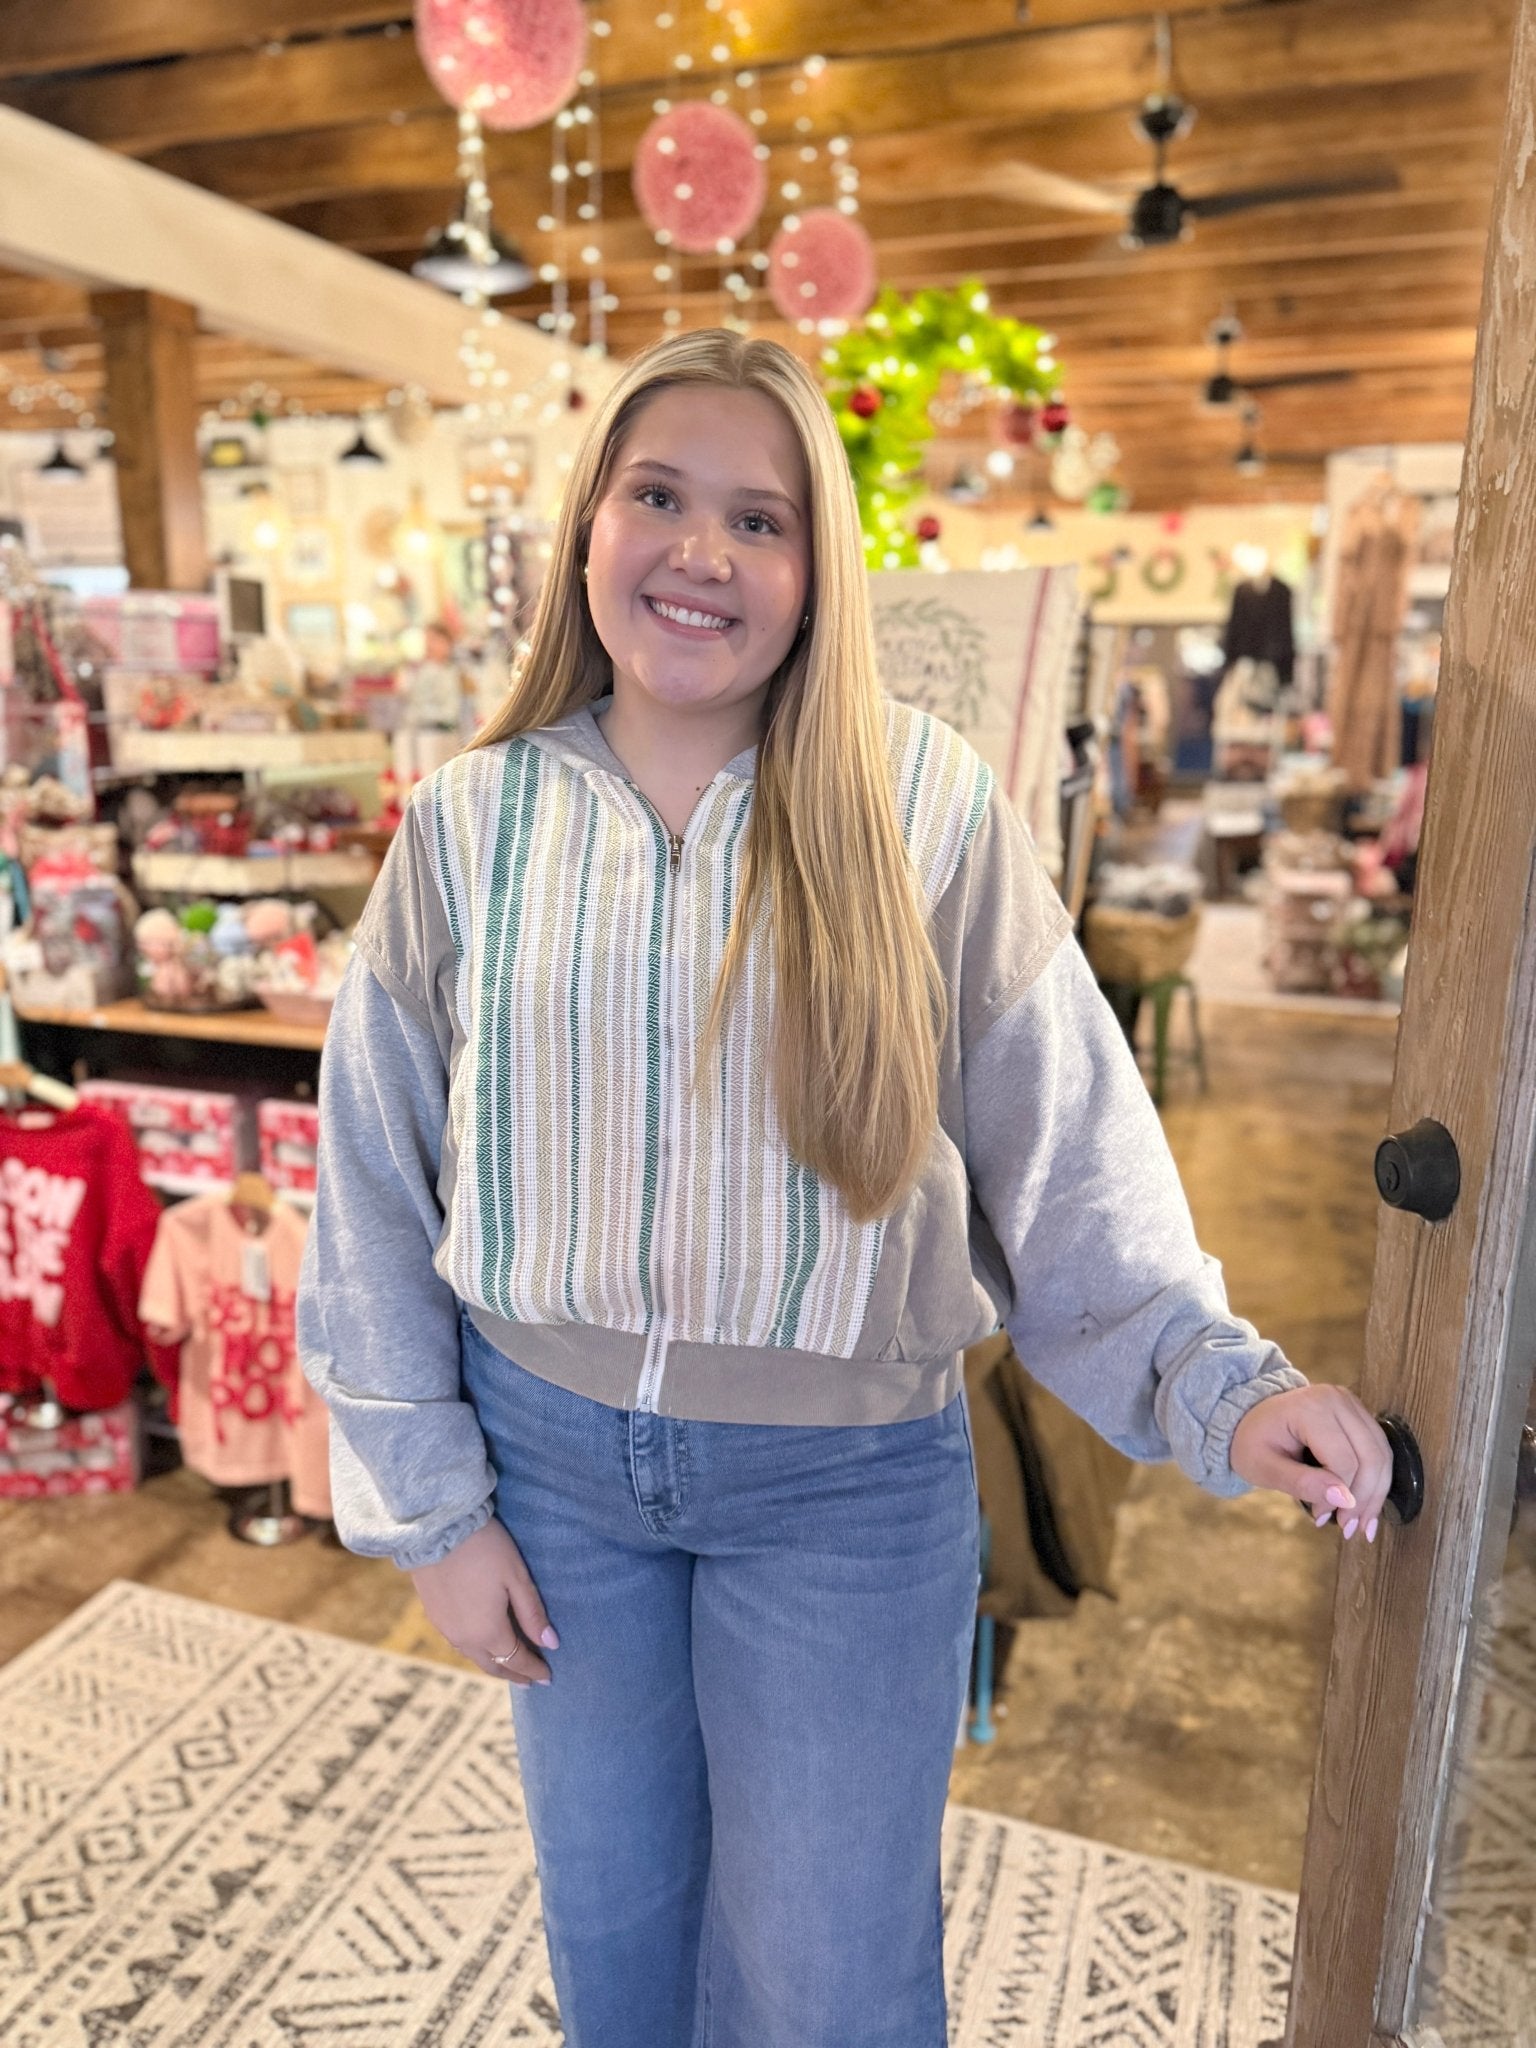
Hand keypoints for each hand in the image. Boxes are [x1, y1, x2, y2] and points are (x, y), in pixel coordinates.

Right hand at [409, 1518, 558, 1684]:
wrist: (436, 1529)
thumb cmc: (485, 1549)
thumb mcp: (516, 1577)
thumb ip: (532, 1614)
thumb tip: (550, 1644)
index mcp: (488, 1632)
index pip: (516, 1660)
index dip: (534, 1670)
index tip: (548, 1677)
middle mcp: (464, 1638)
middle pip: (493, 1665)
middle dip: (514, 1674)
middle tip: (530, 1680)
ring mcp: (445, 1628)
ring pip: (474, 1656)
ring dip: (494, 1663)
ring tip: (509, 1664)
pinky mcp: (433, 1615)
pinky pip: (459, 1643)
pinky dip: (476, 1649)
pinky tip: (481, 1642)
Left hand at [1229, 1384, 1393, 1541]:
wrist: (1250, 1417)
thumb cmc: (1253, 1442)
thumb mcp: (1264, 1468)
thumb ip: (1302, 1483)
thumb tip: (1345, 1500)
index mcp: (1310, 1407)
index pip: (1343, 1460)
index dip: (1338, 1496)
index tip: (1320, 1517)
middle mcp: (1338, 1399)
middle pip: (1370, 1457)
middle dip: (1365, 1499)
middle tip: (1350, 1529)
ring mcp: (1351, 1403)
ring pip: (1382, 1455)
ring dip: (1376, 1494)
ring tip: (1361, 1525)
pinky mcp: (1359, 1413)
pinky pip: (1379, 1450)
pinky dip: (1377, 1480)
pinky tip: (1367, 1506)